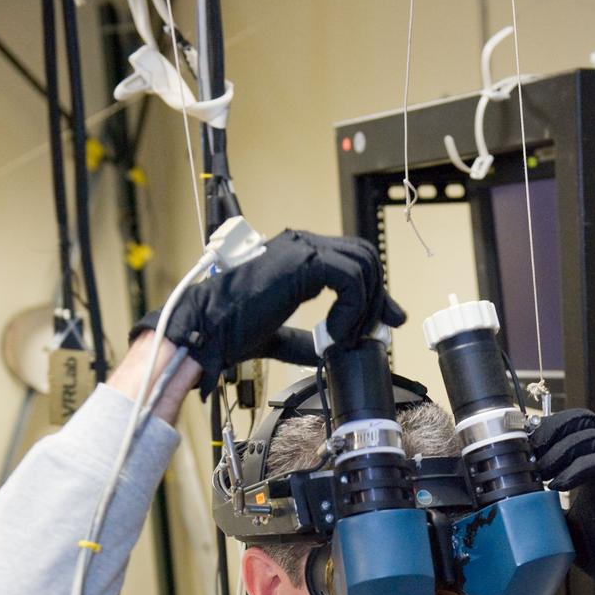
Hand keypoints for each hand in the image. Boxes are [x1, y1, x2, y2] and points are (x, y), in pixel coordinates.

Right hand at [131, 230, 405, 395]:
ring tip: (344, 337)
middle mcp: (301, 245)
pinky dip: (353, 308)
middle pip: (366, 257)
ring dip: (364, 307)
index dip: (376, 291)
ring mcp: (301, 249)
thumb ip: (303, 338)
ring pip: (364, 264)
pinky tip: (336, 333)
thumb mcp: (277, 336)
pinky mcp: (303, 261)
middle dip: (379, 296)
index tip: (388, 321)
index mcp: (295, 257)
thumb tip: (323, 349)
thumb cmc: (228, 330)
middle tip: (374, 332)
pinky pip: (351, 278)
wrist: (207, 330)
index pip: (353, 260)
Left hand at [529, 409, 594, 594]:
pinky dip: (578, 468)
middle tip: (528, 457)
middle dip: (549, 432)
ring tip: (540, 473)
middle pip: (582, 420)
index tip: (521, 452)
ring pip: (592, 436)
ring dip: (559, 450)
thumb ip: (549, 511)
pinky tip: (559, 485)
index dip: (545, 432)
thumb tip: (519, 508)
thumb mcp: (568, 529)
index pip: (572, 428)